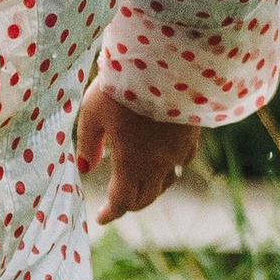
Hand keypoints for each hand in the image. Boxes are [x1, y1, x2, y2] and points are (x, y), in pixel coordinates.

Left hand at [75, 86, 198, 225]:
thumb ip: (89, 143)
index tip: (101, 218)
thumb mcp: (93, 112)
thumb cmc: (123, 87)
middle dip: (129, 204)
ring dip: (151, 188)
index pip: (122, 201)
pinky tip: (164, 158)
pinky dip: (170, 167)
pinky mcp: (192, 133)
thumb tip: (86, 168)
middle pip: (146, 197)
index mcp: (132, 163)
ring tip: (138, 183)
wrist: (168, 61)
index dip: (110, 213)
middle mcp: (159, 163)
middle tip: (116, 203)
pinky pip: (182, 160)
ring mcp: (179, 150)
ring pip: (167, 181)